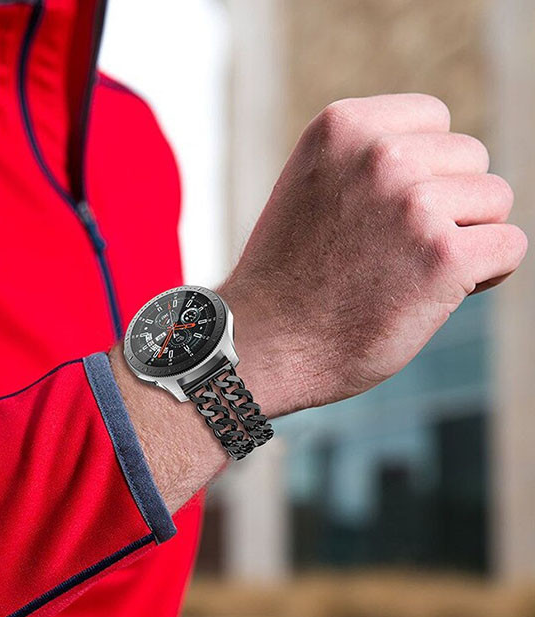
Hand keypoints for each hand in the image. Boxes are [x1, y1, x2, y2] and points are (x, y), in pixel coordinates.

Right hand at [220, 93, 527, 413]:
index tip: (383, 214)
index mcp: (343, 126)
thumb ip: (367, 162)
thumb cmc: (290, 278)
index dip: (421, 171)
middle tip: (392, 252)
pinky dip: (485, 274)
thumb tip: (445, 165)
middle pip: (470, 158)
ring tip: (405, 273)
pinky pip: (509, 247)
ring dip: (462, 238)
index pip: (433, 120)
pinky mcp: (443, 257)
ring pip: (494, 201)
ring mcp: (412, 203)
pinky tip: (435, 295)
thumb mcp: (314, 188)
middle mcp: (379, 153)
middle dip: (446, 204)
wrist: (259, 345)